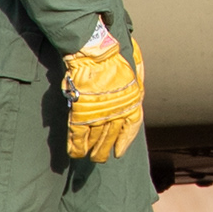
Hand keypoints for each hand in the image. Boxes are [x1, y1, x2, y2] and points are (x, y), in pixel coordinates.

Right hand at [60, 29, 144, 163]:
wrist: (96, 52)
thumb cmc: (116, 55)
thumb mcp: (135, 66)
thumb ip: (137, 78)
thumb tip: (138, 84)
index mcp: (131, 101)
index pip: (130, 128)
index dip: (124, 142)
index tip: (118, 153)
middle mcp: (116, 111)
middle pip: (111, 136)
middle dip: (104, 149)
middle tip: (99, 158)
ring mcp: (99, 113)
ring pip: (95, 137)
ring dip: (91, 149)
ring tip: (89, 157)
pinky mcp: (81, 112)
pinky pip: (78, 133)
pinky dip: (75, 144)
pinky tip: (74, 153)